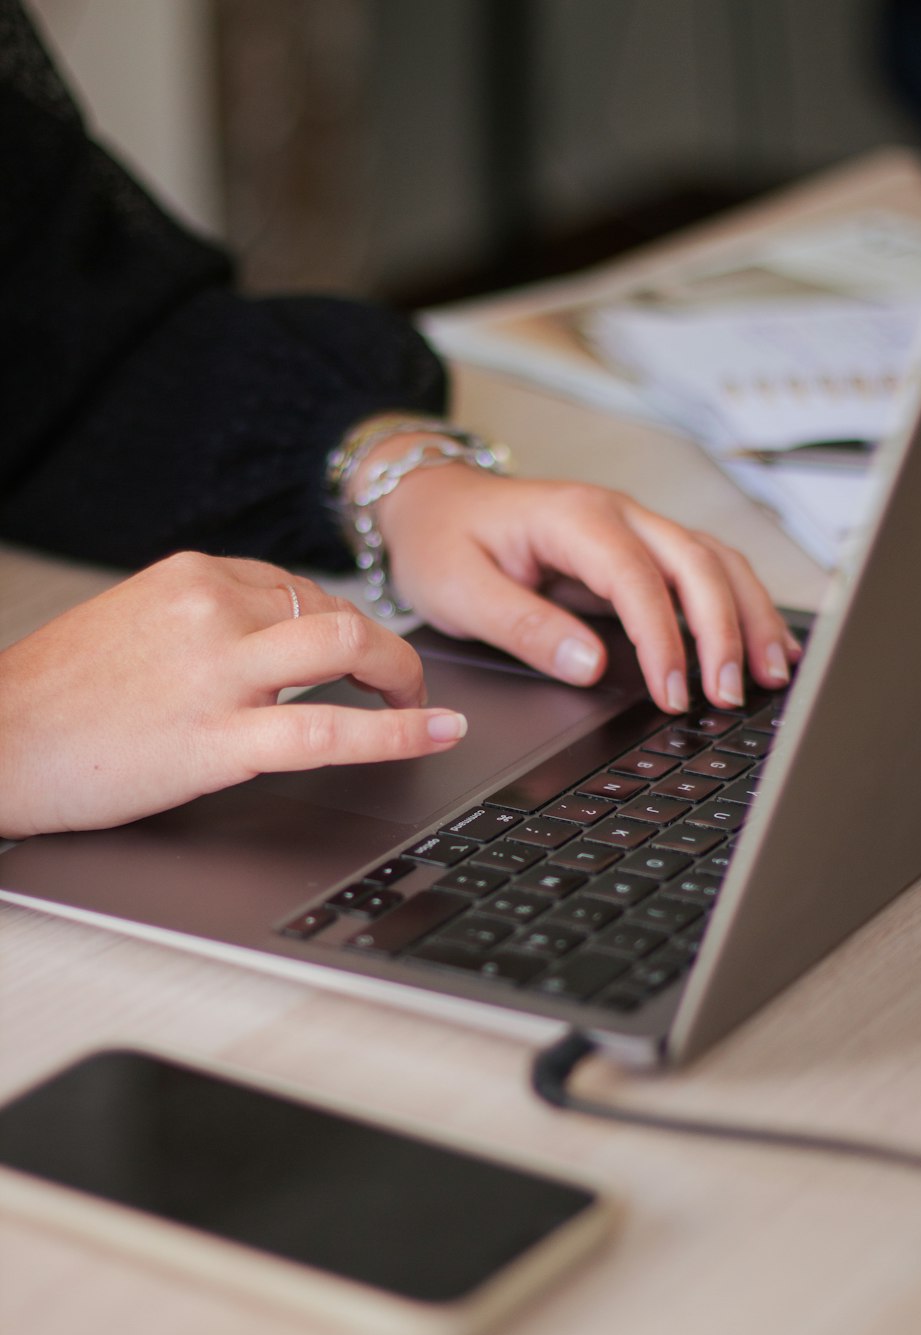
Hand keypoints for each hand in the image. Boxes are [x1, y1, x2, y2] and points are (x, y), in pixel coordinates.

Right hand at [0, 551, 466, 837]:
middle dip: (383, 648)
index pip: (297, 585)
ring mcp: (217, 671)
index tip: (359, 653)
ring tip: (418, 706)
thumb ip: (198, 622)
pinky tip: (433, 734)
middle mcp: (210, 608)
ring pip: (346, 645)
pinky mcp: (218, 736)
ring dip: (399, 674)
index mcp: (190, 576)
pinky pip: (329, 728)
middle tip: (399, 683)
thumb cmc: (52, 696)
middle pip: (334, 607)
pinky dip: (396, 732)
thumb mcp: (128, 626)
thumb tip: (259, 638)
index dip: (342, 624)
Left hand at [376, 460, 800, 713]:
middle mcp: (616, 514)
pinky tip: (763, 642)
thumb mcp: (459, 589)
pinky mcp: (638, 549)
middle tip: (733, 694)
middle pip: (697, 564)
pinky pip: (703, 571)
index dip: (664, 640)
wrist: (430, 500)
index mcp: (573, 519)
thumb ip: (523, 627)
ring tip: (774, 673)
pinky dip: (739, 605)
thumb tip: (587, 665)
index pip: (638, 579)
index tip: (675, 693)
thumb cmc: (441, 539)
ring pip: (715, 562)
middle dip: (725, 630)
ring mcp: (633, 528)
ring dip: (749, 615)